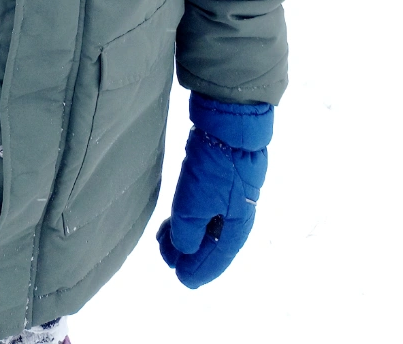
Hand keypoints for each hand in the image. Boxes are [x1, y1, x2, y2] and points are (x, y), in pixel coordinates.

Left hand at [156, 92, 272, 288]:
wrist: (229, 121)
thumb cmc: (215, 164)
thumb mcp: (194, 203)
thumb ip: (187, 232)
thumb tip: (183, 249)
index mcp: (237, 226)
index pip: (218, 258)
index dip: (199, 271)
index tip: (182, 280)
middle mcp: (238, 214)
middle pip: (213, 243)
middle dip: (189, 254)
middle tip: (166, 259)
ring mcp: (230, 195)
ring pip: (208, 225)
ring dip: (187, 235)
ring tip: (164, 240)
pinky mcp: (221, 177)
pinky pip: (206, 208)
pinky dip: (191, 218)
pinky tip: (176, 218)